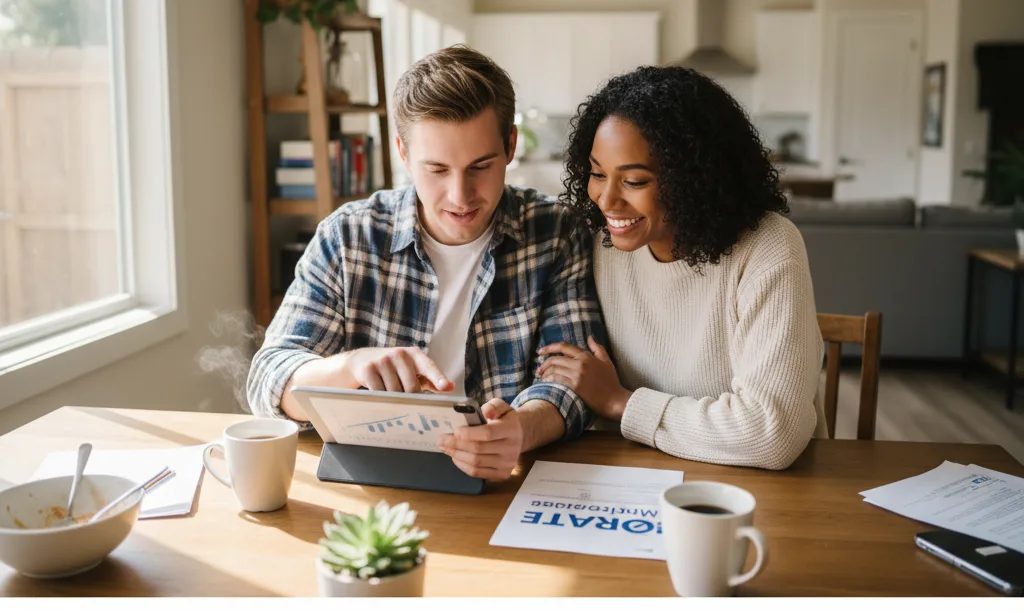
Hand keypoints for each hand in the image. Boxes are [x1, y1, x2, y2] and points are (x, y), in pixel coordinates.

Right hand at [340, 347, 454, 392]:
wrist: (362, 360)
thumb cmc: (395, 368)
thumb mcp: (413, 370)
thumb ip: (431, 380)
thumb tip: (450, 388)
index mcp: (415, 355)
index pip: (429, 367)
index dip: (438, 378)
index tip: (446, 387)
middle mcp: (400, 354)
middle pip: (412, 388)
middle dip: (410, 398)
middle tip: (406, 401)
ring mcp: (383, 360)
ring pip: (395, 393)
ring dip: (394, 399)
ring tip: (390, 392)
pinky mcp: (369, 369)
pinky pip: (379, 393)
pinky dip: (381, 398)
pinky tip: (378, 392)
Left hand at [438, 399, 522, 480]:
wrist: (519, 436)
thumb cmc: (505, 420)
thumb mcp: (502, 407)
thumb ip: (493, 406)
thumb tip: (485, 412)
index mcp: (511, 430)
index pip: (488, 433)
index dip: (469, 433)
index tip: (454, 430)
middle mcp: (511, 449)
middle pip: (479, 449)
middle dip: (456, 444)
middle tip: (441, 440)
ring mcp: (507, 464)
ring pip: (476, 463)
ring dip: (457, 455)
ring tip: (445, 448)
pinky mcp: (502, 474)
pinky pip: (478, 473)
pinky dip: (463, 466)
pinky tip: (455, 457)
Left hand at [536, 336, 631, 420]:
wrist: (614, 399)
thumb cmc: (611, 381)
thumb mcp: (606, 361)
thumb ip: (597, 348)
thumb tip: (589, 337)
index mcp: (586, 356)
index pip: (563, 347)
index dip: (549, 347)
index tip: (540, 352)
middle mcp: (580, 364)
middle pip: (555, 359)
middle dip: (543, 364)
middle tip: (539, 369)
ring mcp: (577, 375)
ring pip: (554, 370)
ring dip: (545, 373)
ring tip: (542, 377)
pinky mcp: (575, 387)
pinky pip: (557, 380)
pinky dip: (549, 380)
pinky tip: (547, 383)